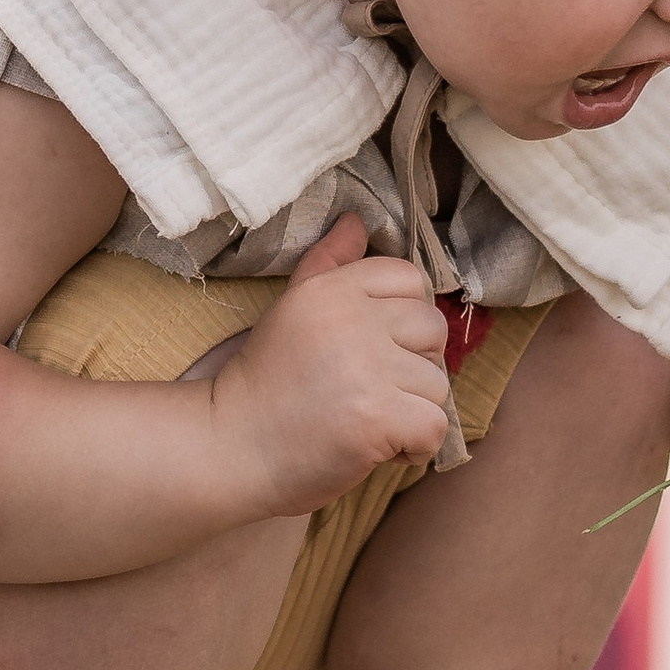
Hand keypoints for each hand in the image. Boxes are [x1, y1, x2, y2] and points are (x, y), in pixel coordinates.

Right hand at [208, 215, 453, 516]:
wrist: (231, 449)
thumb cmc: (266, 385)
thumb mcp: (292, 309)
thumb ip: (328, 264)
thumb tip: (356, 221)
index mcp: (331, 289)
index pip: (410, 278)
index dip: (402, 320)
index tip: (371, 350)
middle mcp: (351, 320)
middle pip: (432, 329)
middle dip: (412, 365)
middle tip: (368, 391)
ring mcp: (366, 369)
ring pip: (437, 383)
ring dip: (412, 411)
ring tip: (366, 421)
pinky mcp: (377, 417)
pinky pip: (435, 427)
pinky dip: (415, 447)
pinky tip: (379, 447)